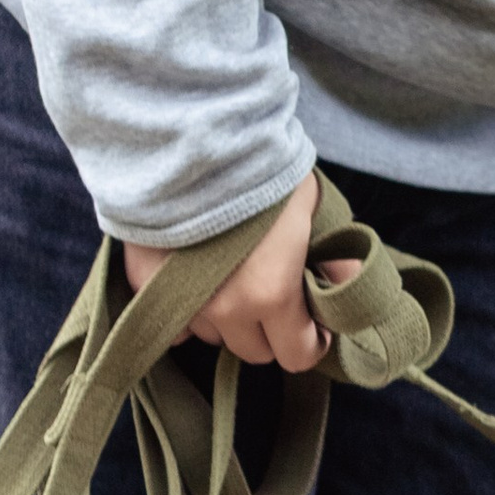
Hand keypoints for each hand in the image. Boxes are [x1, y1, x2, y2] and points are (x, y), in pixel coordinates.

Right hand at [124, 170, 346, 371]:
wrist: (190, 138)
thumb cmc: (259, 170)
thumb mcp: (313, 210)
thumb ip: (335, 258)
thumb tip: (351, 286)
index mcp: (271, 294)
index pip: (297, 355)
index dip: (312, 341)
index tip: (316, 324)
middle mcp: (223, 309)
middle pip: (253, 350)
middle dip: (271, 330)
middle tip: (276, 296)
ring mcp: (179, 301)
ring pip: (213, 335)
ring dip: (228, 319)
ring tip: (234, 279)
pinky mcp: (144, 284)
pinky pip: (174, 324)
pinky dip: (188, 313)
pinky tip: (198, 284)